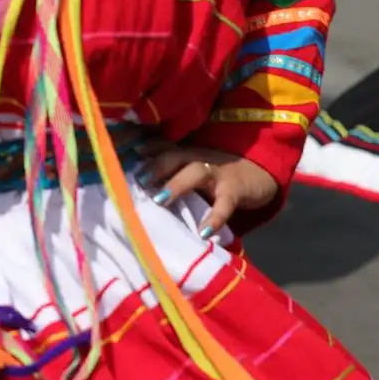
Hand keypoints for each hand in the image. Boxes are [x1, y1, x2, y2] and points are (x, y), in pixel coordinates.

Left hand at [143, 142, 278, 238]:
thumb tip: (131, 187)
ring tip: (159, 200)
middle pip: (173, 155)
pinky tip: (204, 232)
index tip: (121, 153)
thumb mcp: (190, 168)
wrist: (257, 174)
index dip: (141, 148)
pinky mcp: (235, 189)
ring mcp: (216, 172)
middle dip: (155, 166)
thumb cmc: (214, 175)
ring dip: (176, 184)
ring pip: (195, 171)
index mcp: (184, 153)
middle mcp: (196, 158)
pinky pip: (225, 203)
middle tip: (138, 180)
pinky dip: (215, 217)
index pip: (160, 146)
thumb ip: (168, 174)